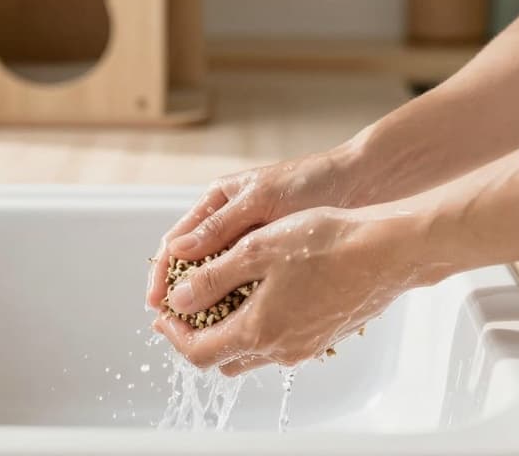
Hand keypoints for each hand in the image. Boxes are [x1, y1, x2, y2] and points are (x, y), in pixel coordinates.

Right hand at [145, 148, 365, 309]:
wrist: (362, 182)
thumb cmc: (310, 181)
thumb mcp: (261, 201)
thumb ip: (221, 227)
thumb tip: (177, 252)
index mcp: (217, 202)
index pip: (177, 242)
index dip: (164, 274)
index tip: (156, 304)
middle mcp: (230, 226)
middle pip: (195, 268)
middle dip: (184, 298)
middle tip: (174, 329)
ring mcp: (253, 245)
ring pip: (221, 284)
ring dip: (212, 309)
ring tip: (205, 336)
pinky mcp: (277, 262)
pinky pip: (250, 290)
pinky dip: (242, 309)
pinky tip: (242, 330)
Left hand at [152, 205, 424, 375]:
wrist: (388, 251)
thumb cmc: (327, 243)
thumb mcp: (257, 250)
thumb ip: (212, 278)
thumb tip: (178, 300)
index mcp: (259, 330)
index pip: (199, 353)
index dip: (174, 335)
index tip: (163, 315)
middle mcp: (282, 349)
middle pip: (224, 358)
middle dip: (197, 335)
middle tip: (185, 308)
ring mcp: (306, 346)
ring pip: (253, 351)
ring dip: (229, 330)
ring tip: (220, 296)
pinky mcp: (324, 335)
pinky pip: (280, 341)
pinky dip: (260, 325)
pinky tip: (264, 293)